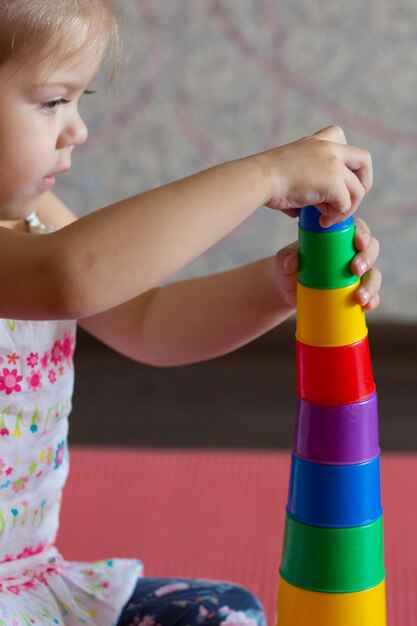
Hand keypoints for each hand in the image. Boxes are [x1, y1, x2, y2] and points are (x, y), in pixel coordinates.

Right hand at [255, 125, 372, 226]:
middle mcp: (328, 147)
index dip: (345, 160)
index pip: (340, 136)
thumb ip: (301, 187)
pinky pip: (345, 203)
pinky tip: (321, 221)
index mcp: (315, 142)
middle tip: (349, 201)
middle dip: (363, 182)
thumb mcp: (287, 174)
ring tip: (326, 218)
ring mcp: (334, 163)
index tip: (334, 178)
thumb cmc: (265, 181)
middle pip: (364, 159)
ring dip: (346, 208)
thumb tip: (300, 210)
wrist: (260, 178)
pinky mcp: (334, 180)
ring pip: (358, 189)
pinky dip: (336, 216)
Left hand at [273, 217, 380, 310]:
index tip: (359, 243)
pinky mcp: (355, 292)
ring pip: (373, 274)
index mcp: (336, 237)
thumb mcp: (282, 261)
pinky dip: (372, 300)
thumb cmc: (286, 269)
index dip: (362, 233)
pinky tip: (367, 306)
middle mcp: (350, 253)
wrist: (286, 292)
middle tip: (355, 270)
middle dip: (367, 258)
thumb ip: (284, 258)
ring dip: (371, 285)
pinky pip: (371, 295)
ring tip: (359, 298)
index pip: (356, 229)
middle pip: (370, 249)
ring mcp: (355, 274)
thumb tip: (292, 260)